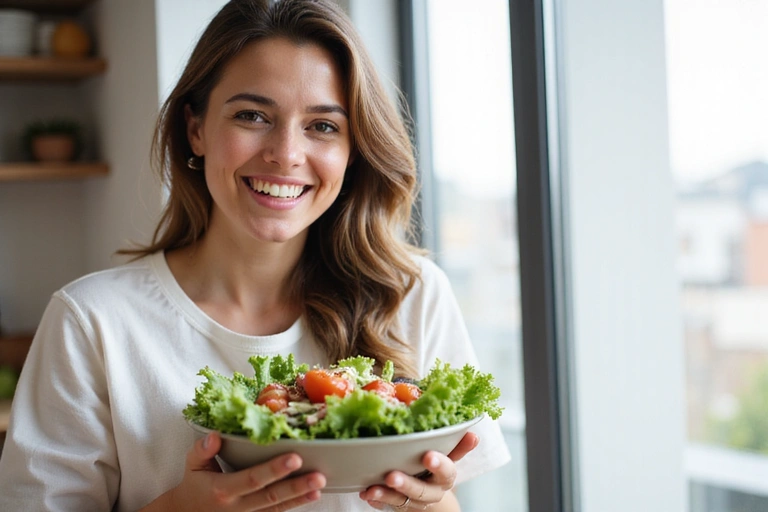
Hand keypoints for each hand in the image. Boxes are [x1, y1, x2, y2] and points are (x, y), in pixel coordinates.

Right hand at [146, 432, 325, 510]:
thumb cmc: (194, 484)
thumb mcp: (192, 465)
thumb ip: (202, 450)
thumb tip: (215, 435)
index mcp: (223, 490)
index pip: (252, 479)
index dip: (274, 470)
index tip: (295, 458)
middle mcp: (238, 507)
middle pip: (271, 496)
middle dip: (296, 487)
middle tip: (319, 476)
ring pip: (277, 507)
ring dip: (300, 497)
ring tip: (320, 486)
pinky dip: (294, 505)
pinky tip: (312, 495)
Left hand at [359, 432, 478, 510]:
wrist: (430, 490)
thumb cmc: (435, 461)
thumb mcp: (446, 451)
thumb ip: (452, 440)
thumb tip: (469, 430)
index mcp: (445, 476)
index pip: (446, 472)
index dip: (439, 465)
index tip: (428, 456)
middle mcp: (432, 491)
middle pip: (422, 491)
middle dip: (407, 484)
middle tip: (391, 476)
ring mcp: (415, 501)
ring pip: (402, 500)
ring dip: (387, 494)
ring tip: (372, 489)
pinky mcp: (399, 505)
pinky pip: (387, 505)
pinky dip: (377, 499)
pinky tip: (366, 493)